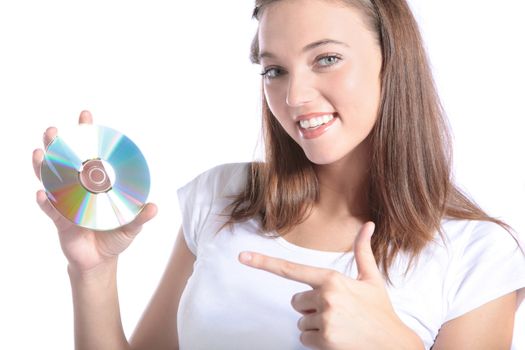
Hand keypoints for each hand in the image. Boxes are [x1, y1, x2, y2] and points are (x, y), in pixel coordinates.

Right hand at [32, 110, 156, 273]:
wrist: (100, 261)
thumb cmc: (114, 237)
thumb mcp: (130, 227)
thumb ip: (140, 217)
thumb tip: (154, 207)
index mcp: (95, 185)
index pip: (90, 155)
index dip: (86, 136)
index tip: (85, 116)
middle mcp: (78, 190)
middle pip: (65, 163)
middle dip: (57, 145)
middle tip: (53, 131)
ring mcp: (66, 204)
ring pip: (51, 181)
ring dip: (44, 167)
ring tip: (40, 153)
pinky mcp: (60, 222)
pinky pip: (50, 209)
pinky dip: (45, 201)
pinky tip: (41, 192)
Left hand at [239, 222, 421, 349]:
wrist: (393, 344)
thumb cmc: (380, 311)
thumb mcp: (372, 279)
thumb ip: (362, 251)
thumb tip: (368, 224)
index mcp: (332, 279)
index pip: (291, 269)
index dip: (264, 262)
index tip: (243, 257)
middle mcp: (325, 297)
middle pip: (296, 301)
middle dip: (311, 307)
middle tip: (336, 311)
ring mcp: (324, 319)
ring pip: (301, 321)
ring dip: (315, 325)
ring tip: (340, 326)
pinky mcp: (324, 340)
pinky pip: (304, 338)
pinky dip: (317, 341)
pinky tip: (337, 338)